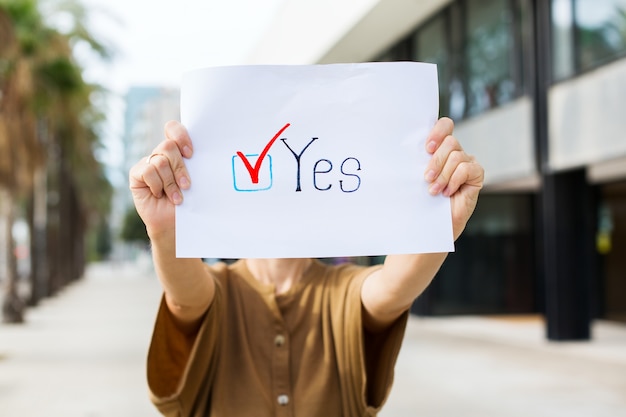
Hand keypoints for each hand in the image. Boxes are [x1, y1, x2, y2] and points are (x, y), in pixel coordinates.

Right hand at [129, 121, 192, 237]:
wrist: (175, 223)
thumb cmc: (189, 201)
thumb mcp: (195, 180)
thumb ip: (193, 164)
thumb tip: (202, 151)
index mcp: (177, 151)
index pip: (173, 129)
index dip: (181, 136)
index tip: (191, 154)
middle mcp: (161, 154)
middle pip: (168, 146)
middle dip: (180, 167)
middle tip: (187, 185)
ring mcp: (148, 163)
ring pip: (160, 161)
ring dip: (170, 182)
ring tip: (177, 197)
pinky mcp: (137, 174)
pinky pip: (148, 171)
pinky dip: (157, 185)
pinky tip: (160, 195)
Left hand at [424, 117, 483, 239]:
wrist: (434, 222)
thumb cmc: (423, 199)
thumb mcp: (417, 176)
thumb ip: (418, 161)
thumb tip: (405, 149)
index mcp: (441, 148)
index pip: (445, 125)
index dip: (438, 131)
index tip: (426, 148)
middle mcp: (456, 152)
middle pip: (450, 141)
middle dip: (436, 160)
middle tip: (427, 177)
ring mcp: (468, 163)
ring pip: (457, 156)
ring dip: (443, 175)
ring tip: (435, 190)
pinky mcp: (477, 175)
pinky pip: (466, 169)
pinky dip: (454, 180)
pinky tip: (448, 192)